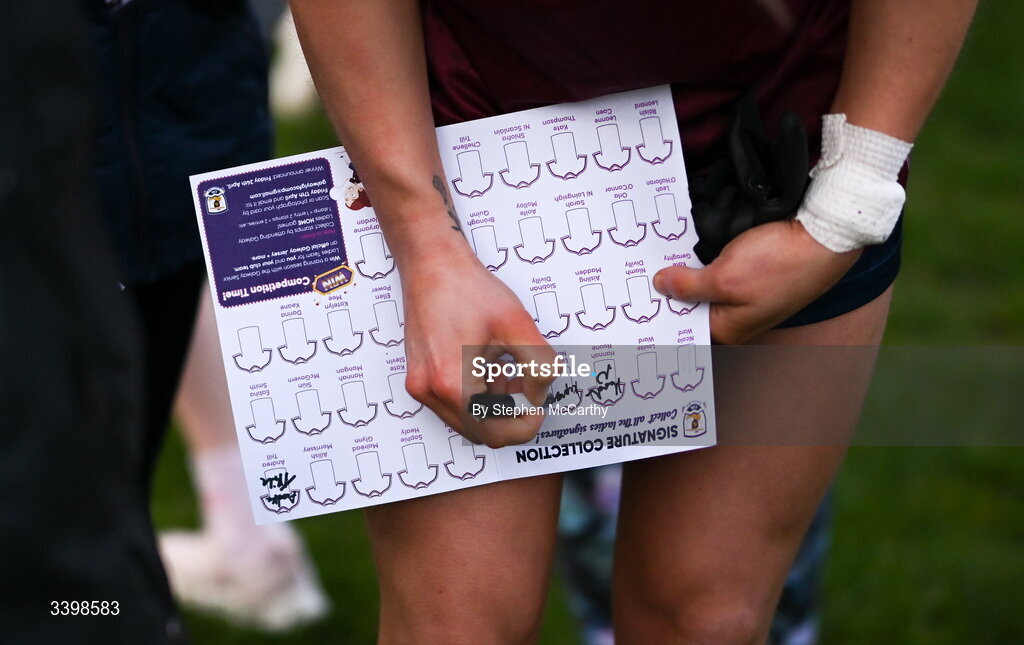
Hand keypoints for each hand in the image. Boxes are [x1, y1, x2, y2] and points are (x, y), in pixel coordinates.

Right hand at [398, 242, 555, 446]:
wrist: (431, 263)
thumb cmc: (468, 288)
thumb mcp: (518, 326)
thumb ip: (540, 366)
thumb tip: (542, 392)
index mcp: (453, 383)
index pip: (496, 433)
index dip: (526, 423)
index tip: (539, 400)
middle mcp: (430, 391)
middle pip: (480, 431)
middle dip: (510, 413)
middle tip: (526, 384)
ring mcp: (420, 386)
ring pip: (466, 419)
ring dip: (493, 404)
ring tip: (505, 368)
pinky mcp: (418, 378)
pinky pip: (452, 403)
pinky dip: (476, 394)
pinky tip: (487, 364)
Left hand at [653, 219, 860, 344]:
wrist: (827, 236)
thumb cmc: (781, 263)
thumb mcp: (724, 277)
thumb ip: (689, 284)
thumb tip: (660, 285)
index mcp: (729, 328)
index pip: (682, 326)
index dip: (658, 311)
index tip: (632, 298)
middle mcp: (737, 316)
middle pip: (691, 304)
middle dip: (668, 288)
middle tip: (635, 272)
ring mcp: (746, 294)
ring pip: (704, 284)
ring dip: (684, 270)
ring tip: (653, 256)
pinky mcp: (754, 272)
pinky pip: (718, 268)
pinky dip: (702, 259)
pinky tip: (682, 245)